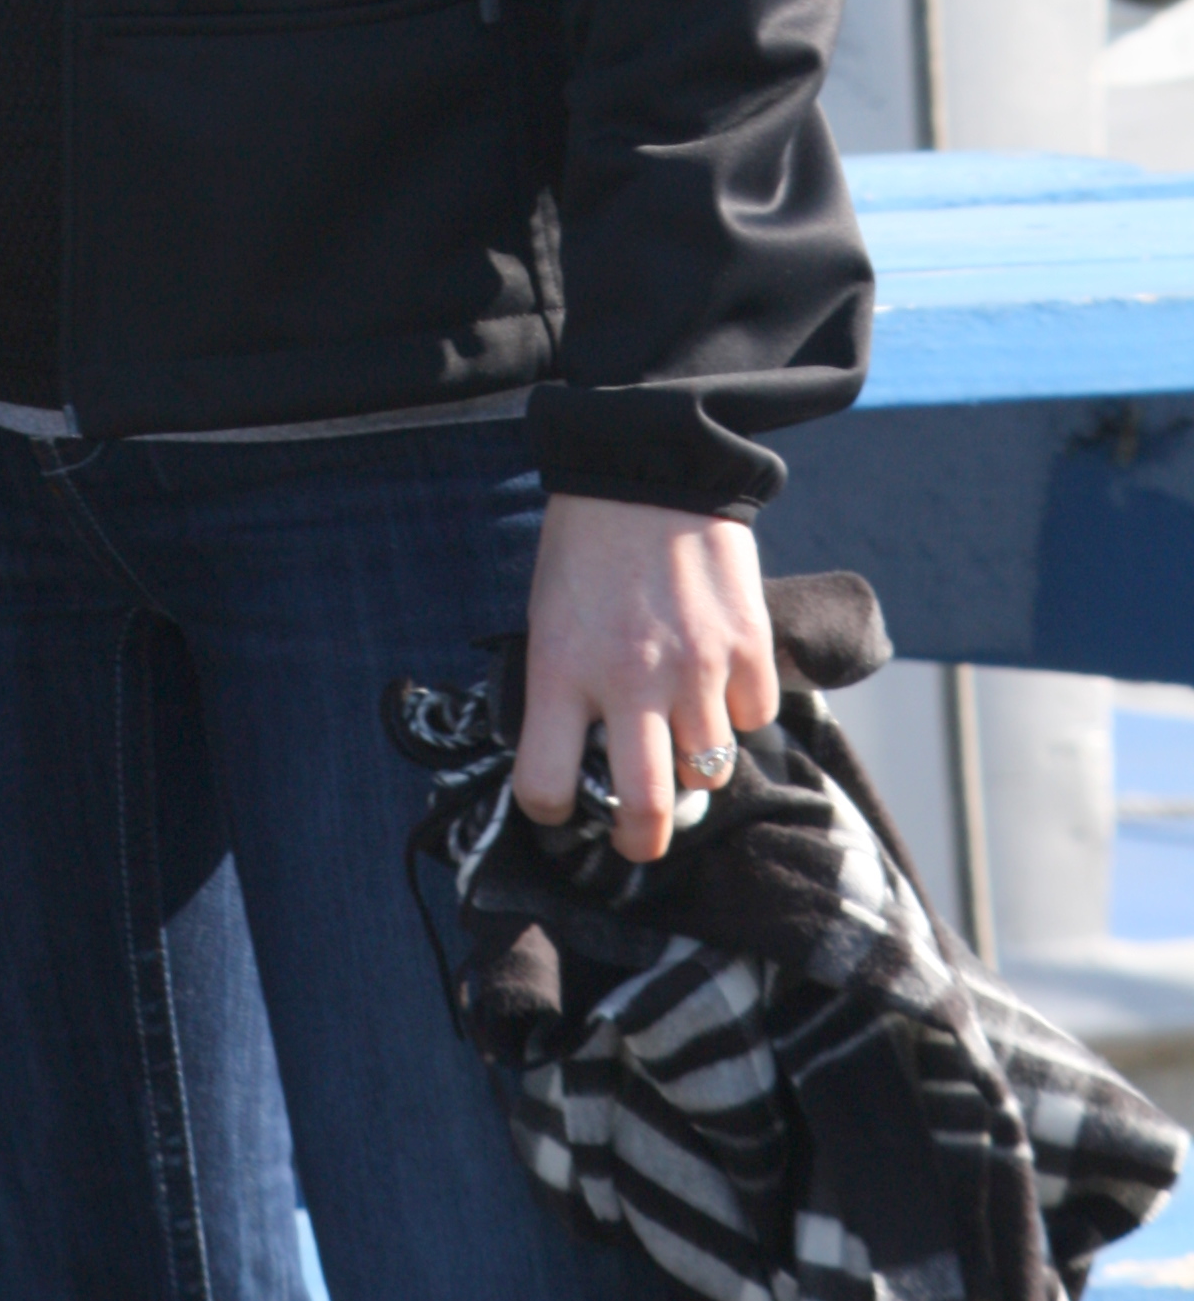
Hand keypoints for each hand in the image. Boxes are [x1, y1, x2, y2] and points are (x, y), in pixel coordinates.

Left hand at [515, 493, 777, 863]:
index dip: (547, 808)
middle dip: (640, 839)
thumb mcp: (548, 614)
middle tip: (637, 837)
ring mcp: (696, 667)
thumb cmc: (586, 543)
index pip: (545, 785)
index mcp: (561, 669)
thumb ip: (563, 685)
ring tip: (681, 736)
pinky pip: (754, 718)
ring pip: (708, 770)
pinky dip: (738, 711)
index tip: (556, 803)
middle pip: (646, 810)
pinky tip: (718, 681)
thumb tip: (580, 753)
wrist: (648, 461)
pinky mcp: (747, 645)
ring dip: (693, 764)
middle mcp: (629, 680)